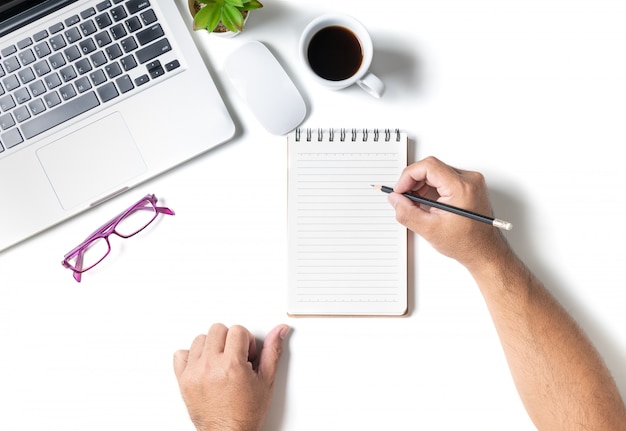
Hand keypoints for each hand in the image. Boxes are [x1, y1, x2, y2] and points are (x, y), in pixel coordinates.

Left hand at [173, 323, 289, 430]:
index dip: (246, 341)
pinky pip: (180, 354)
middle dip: (229, 340)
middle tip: (236, 357)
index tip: (247, 354)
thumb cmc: (246, 413)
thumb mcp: (266, 380)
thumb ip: (272, 351)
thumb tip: (279, 331)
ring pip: (199, 339)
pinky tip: (204, 366)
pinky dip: (191, 357)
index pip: (237, 330)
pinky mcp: (183, 380)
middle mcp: (210, 366)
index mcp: (232, 365)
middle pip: (217, 330)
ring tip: (221, 362)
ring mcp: (194, 373)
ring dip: (211, 347)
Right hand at [387, 156, 508, 270]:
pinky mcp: (469, 186)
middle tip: (404, 199)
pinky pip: (444, 178)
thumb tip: (395, 199)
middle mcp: (469, 180)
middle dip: (413, 182)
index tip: (400, 189)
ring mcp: (471, 182)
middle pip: (432, 168)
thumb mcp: (429, 230)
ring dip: (421, 186)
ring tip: (416, 205)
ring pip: (436, 173)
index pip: (429, 166)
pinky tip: (427, 204)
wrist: (485, 251)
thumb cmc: (466, 243)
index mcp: (462, 188)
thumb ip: (407, 212)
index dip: (408, 175)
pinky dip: (431, 189)